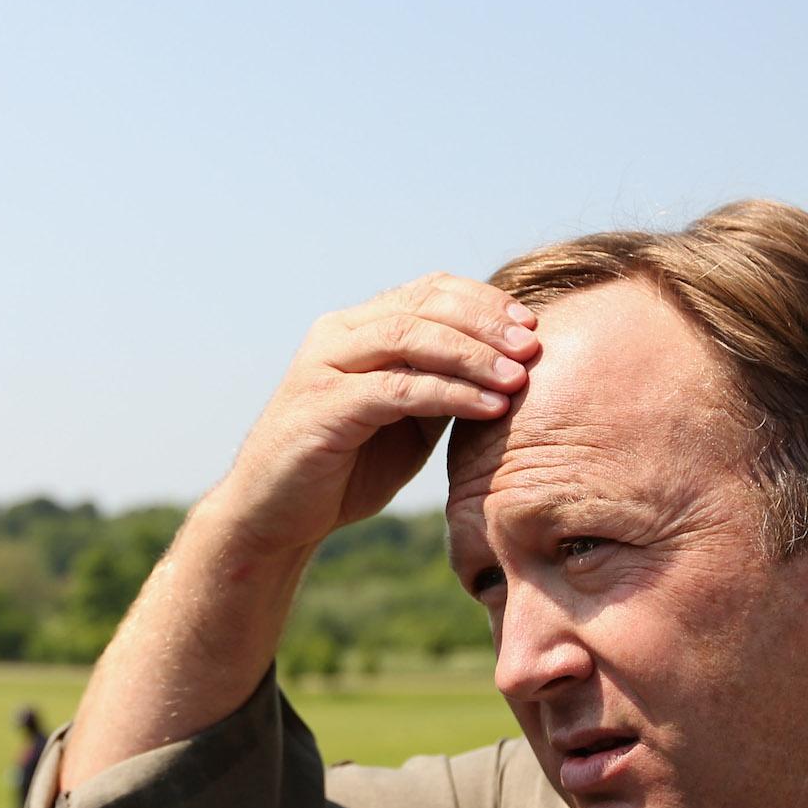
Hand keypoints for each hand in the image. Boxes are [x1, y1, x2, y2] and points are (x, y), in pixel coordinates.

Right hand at [211, 273, 538, 555]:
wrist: (275, 517)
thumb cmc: (344, 469)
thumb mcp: (404, 420)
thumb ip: (439, 387)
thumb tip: (508, 369)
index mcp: (356, 328)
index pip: (428, 291)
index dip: (483, 301)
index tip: (531, 325)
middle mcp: (337, 335)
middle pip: (424, 305)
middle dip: (485, 322)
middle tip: (533, 346)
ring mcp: (325, 366)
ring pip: (410, 338)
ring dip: (472, 354)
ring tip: (519, 376)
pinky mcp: (324, 406)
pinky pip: (398, 389)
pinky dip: (449, 393)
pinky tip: (489, 407)